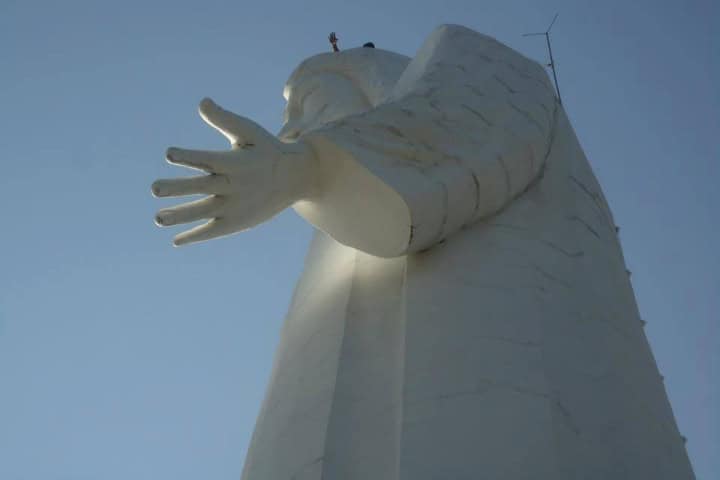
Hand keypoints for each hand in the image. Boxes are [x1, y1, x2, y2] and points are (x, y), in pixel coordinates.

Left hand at [152, 98, 315, 245]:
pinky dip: (195, 236)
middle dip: (177, 188)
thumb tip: (202, 102)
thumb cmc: (267, 149)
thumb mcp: (249, 131)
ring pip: (203, 212)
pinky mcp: (238, 222)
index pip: (208, 159)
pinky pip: (213, 230)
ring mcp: (235, 206)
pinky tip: (176, 240)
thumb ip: (224, 119)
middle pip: (201, 187)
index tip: (169, 154)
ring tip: (157, 218)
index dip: (189, 157)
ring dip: (180, 215)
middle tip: (154, 188)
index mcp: (235, 162)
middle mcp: (233, 185)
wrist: (296, 177)